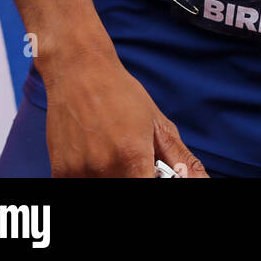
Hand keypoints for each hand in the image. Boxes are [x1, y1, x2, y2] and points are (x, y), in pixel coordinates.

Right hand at [43, 52, 207, 177]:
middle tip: (132, 159)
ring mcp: (78, 172)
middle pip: (125, 189)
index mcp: (132, 156)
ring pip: (103, 187)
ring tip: (110, 151)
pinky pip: (79, 185)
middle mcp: (104, 168)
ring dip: (111, 176)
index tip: (152, 174)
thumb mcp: (157, 123)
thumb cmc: (121, 93)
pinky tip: (92, 154)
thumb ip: (180, 159)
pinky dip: (90, 176)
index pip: (147, 191)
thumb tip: (201, 180)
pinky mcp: (59, 172)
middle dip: (133, 175)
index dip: (154, 184)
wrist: (78, 70)